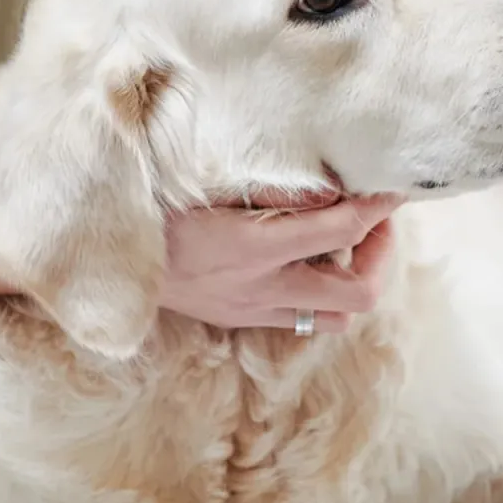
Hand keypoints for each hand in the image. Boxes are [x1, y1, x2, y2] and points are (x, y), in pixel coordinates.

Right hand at [158, 189, 402, 332]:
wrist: (107, 255)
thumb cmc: (156, 205)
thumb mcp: (214, 183)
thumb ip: (278, 189)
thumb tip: (334, 188)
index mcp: (256, 246)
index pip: (343, 229)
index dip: (379, 208)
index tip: (396, 190)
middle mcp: (263, 287)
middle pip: (357, 293)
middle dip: (380, 255)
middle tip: (374, 220)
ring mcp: (253, 310)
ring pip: (334, 317)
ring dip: (352, 281)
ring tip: (344, 244)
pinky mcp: (240, 320)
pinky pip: (301, 320)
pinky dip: (319, 293)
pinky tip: (306, 262)